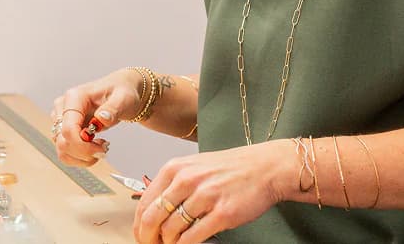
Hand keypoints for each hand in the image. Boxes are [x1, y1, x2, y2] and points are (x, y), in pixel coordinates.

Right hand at [50, 68, 143, 166]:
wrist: (121, 92)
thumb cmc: (122, 92)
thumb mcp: (124, 98)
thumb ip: (113, 108)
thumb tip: (102, 118)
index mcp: (74, 97)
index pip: (68, 129)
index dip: (82, 145)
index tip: (102, 148)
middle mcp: (63, 107)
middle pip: (63, 142)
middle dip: (84, 152)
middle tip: (104, 148)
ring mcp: (61, 119)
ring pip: (62, 150)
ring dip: (81, 157)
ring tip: (100, 149)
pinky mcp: (64, 129)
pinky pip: (66, 151)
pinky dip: (80, 157)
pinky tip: (94, 148)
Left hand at [133, 140, 292, 243]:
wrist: (263, 168)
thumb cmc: (230, 168)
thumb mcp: (194, 167)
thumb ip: (173, 185)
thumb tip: (152, 210)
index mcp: (176, 168)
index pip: (145, 202)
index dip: (140, 225)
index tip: (142, 235)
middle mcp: (187, 180)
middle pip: (153, 218)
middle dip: (148, 238)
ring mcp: (204, 197)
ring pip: (171, 230)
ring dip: (169, 243)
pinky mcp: (221, 214)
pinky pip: (192, 238)